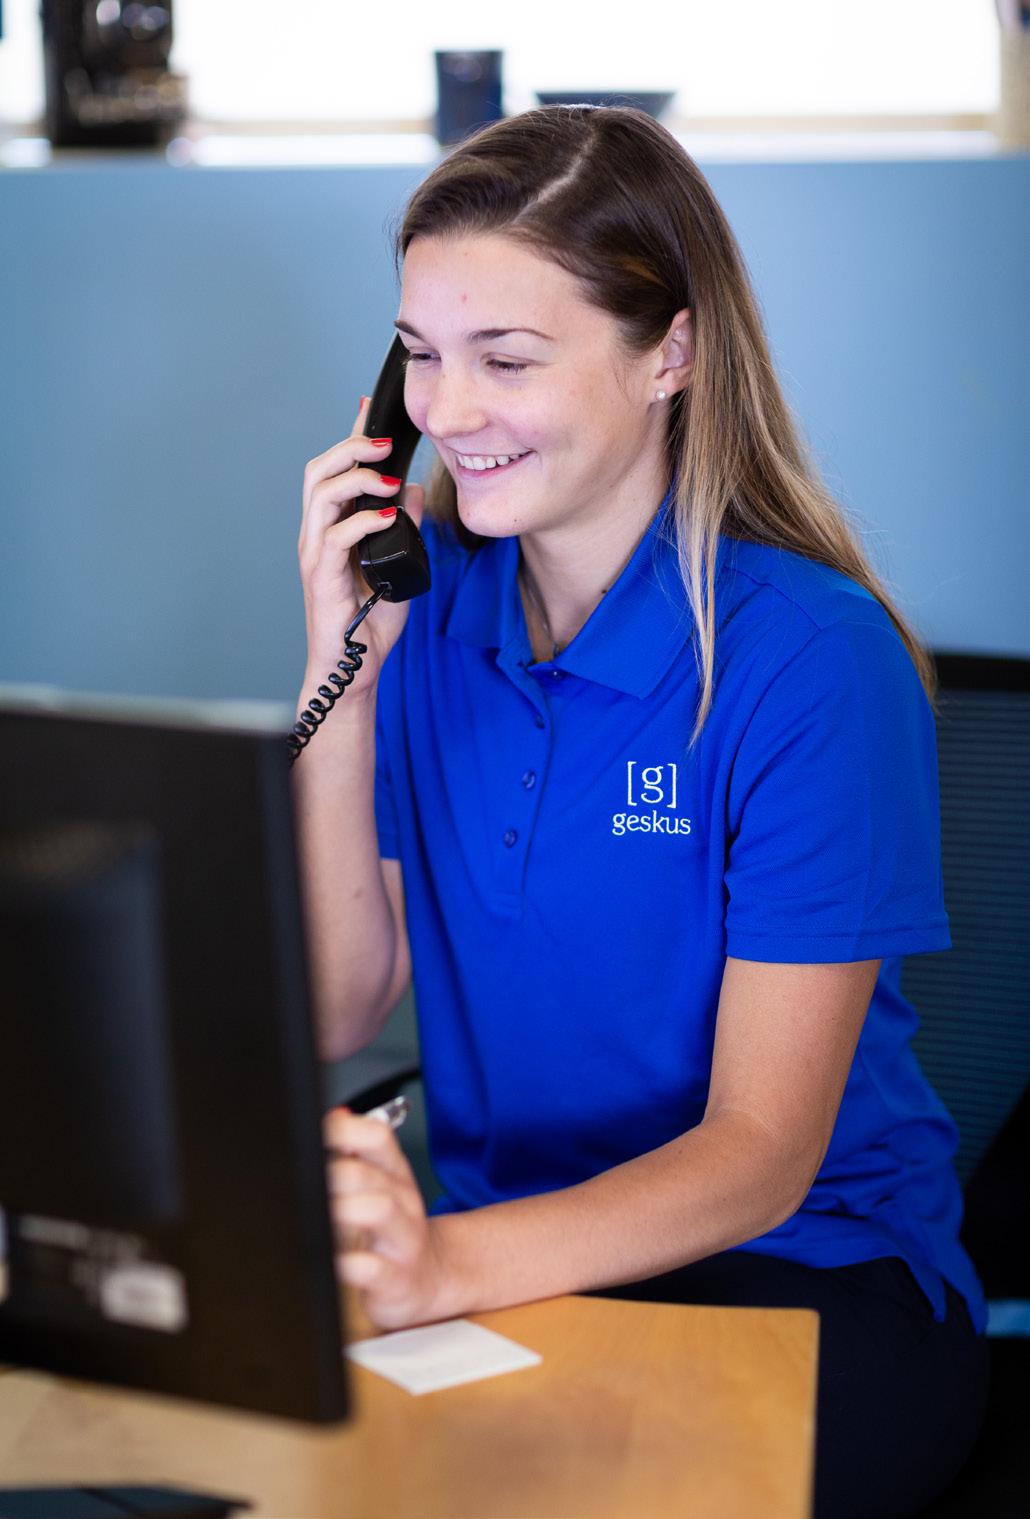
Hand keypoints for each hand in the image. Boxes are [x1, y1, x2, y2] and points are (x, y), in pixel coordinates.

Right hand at [298, 396, 424, 699]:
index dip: (350, 437)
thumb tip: (413, 490)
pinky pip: (335, 537)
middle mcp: (317, 535)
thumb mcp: (398, 563)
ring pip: (320, 494)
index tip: (369, 409)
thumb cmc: (370, 623)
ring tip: (386, 476)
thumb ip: (404, 526)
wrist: (354, 668)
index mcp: (331, 528)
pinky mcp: (322, 577)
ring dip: (354, 477)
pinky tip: (386, 516)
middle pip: (318, 471)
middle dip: (349, 447)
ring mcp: (315, 555)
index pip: (334, 470)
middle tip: (384, 441)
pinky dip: (361, 520)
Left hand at [323, 1106, 450, 1329]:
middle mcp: (403, 1202)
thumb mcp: (379, 1188)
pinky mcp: (396, 1279)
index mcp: (395, 1175)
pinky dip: (351, 1264)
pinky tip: (334, 1261)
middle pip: (371, 1174)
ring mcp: (403, 1240)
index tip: (317, 1134)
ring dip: (345, 1209)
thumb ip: (354, 1153)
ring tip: (324, 1215)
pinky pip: (375, 1269)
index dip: (346, 1130)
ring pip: (380, 1211)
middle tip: (309, 1181)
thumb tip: (333, 1116)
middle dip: (337, 1174)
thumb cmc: (391, 1231)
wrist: (428, 1278)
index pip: (379, 1138)